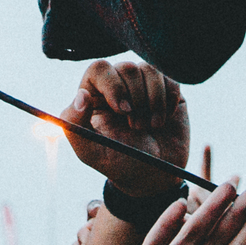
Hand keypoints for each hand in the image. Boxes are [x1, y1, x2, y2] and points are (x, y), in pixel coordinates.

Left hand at [62, 61, 189, 195]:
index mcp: (95, 94)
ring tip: (152, 126)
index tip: (123, 111)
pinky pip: (171, 78)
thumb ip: (75, 124)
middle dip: (136, 100)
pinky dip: (169, 100)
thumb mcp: (90, 151)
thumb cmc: (119, 162)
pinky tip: (164, 120)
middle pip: (127, 68)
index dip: (112, 85)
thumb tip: (82, 95)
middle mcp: (118, 84)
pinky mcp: (167, 89)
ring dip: (153, 101)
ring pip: (150, 70)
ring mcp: (143, 84)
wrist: (154, 176)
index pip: (99, 69)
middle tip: (137, 127)